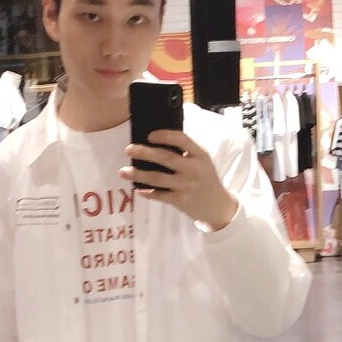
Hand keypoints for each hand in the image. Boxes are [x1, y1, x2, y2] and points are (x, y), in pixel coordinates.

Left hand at [120, 130, 237, 231]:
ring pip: (157, 178)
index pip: (182, 139)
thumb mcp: (203, 161)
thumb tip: (157, 142)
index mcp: (200, 155)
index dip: (164, 135)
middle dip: (144, 152)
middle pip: (165, 158)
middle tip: (128, 150)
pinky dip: (147, 192)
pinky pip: (159, 195)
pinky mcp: (180, 200)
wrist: (218, 206)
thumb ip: (186, 152)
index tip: (150, 135)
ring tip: (123, 171)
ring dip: (138, 174)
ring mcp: (186, 185)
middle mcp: (193, 169)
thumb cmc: (206, 179)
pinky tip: (137, 189)